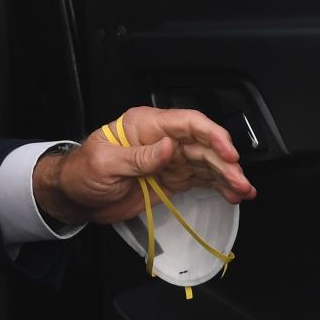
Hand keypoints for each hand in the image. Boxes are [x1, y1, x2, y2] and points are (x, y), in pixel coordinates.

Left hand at [33, 106, 256, 225]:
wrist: (75, 196)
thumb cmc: (83, 172)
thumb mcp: (105, 164)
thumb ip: (137, 157)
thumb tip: (168, 148)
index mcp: (145, 126)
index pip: (186, 123)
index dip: (211, 134)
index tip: (227, 151)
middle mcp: (162, 139)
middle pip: (202, 144)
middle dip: (225, 161)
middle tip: (240, 180)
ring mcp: (169, 160)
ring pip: (206, 163)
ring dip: (227, 176)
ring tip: (244, 190)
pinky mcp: (171, 179)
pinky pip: (200, 179)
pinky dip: (218, 186)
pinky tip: (233, 193)